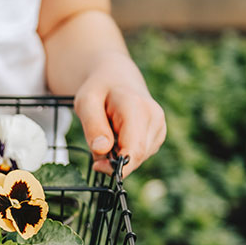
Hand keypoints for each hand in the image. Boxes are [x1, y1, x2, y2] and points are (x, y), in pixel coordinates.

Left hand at [73, 52, 165, 177]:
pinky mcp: (158, 135)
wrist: (116, 78)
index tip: (97, 166)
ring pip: (138, 158)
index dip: (116, 166)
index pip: (134, 150)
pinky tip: (118, 135)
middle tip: (97, 144)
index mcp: (137, 107)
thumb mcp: (86, 102)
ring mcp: (159, 127)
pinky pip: (140, 154)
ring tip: (108, 132)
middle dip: (114, 160)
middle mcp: (154, 117)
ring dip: (118, 155)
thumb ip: (93, 126)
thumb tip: (102, 150)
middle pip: (136, 157)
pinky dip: (125, 151)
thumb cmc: (98, 90)